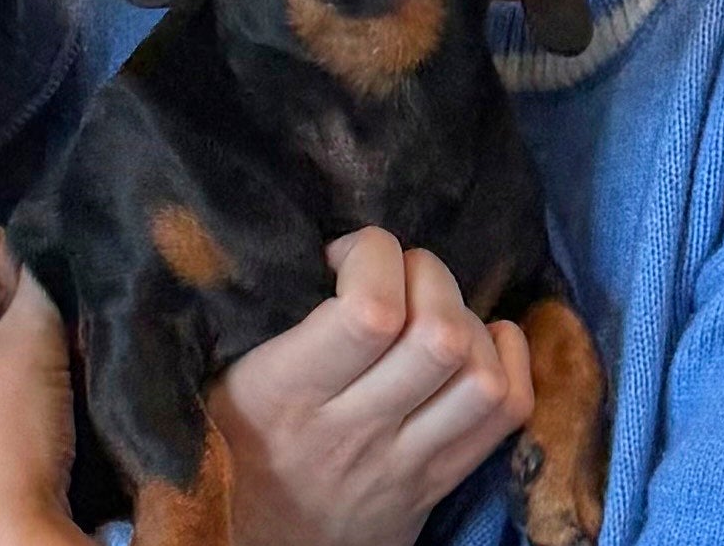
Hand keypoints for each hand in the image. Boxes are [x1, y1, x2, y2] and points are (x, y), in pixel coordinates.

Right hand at [210, 227, 533, 545]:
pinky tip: (481, 338)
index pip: (369, 313)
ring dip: (468, 320)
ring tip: (432, 309)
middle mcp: (354, 430)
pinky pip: (509, 414)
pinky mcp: (441, 481)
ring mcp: (406, 462)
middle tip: (396, 273)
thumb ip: (250, 319)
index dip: (373, 256)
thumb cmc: (233, 447)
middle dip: (426, 274)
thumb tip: (297, 243)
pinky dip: (509, 359)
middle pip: (438, 335)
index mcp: (286, 393)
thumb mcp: (215, 381)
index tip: (343, 255)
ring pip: (480, 376)